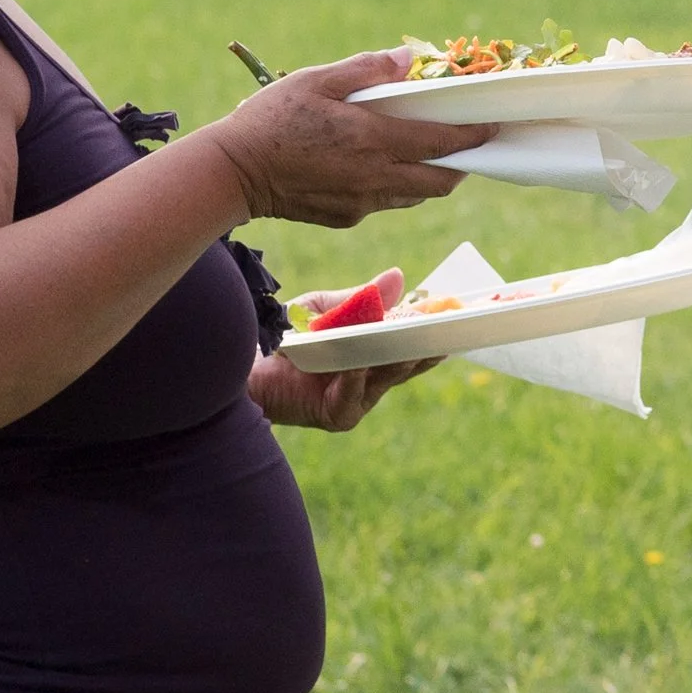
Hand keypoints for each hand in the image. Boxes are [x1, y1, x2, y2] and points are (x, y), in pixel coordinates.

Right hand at [203, 49, 492, 226]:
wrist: (231, 173)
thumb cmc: (271, 119)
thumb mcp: (316, 80)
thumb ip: (366, 70)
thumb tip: (407, 59)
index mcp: (373, 139)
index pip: (441, 142)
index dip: (473, 136)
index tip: (493, 127)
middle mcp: (375, 177)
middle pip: (440, 181)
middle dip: (461, 164)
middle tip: (466, 145)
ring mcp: (362, 203)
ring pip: (414, 195)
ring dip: (429, 177)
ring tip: (426, 154)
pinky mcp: (346, 218)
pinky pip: (384, 203)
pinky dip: (395, 186)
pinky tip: (379, 166)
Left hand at [248, 269, 436, 430]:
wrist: (239, 363)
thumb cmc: (283, 335)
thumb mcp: (326, 310)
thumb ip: (362, 299)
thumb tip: (399, 276)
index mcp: (371, 356)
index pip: (408, 345)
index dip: (429, 332)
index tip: (452, 316)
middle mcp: (369, 381)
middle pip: (406, 363)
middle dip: (425, 345)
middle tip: (446, 327)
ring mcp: (357, 400)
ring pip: (386, 378)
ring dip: (397, 357)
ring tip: (411, 339)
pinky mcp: (338, 415)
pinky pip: (354, 394)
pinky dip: (357, 375)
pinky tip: (359, 360)